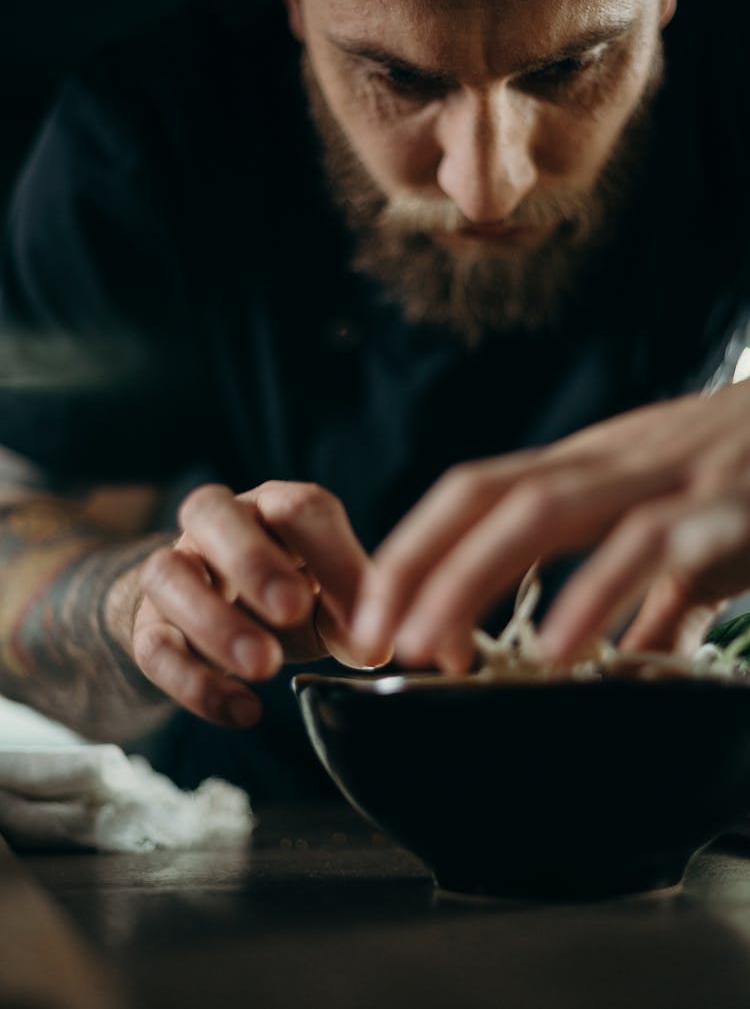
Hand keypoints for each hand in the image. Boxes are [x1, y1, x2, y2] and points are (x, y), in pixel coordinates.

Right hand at [133, 482, 379, 726]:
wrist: (213, 620)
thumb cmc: (285, 596)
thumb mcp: (328, 602)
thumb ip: (352, 617)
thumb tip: (374, 646)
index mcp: (271, 507)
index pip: (298, 507)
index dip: (332, 554)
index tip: (367, 605)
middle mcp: (214, 526)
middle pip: (211, 511)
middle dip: (252, 560)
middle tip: (293, 608)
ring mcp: (174, 571)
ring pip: (168, 574)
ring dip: (215, 620)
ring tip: (265, 666)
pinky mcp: (148, 626)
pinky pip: (154, 648)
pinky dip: (197, 683)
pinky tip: (245, 710)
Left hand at [351, 382, 749, 671]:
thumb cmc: (748, 478)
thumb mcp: (676, 525)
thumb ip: (637, 591)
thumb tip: (611, 661)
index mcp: (588, 464)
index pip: (476, 490)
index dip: (414, 547)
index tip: (374, 614)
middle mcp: (612, 461)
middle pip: (490, 497)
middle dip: (423, 565)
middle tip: (380, 637)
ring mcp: (667, 478)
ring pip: (548, 512)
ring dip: (479, 578)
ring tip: (440, 647)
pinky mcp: (727, 509)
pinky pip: (650, 549)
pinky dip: (599, 598)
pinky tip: (565, 653)